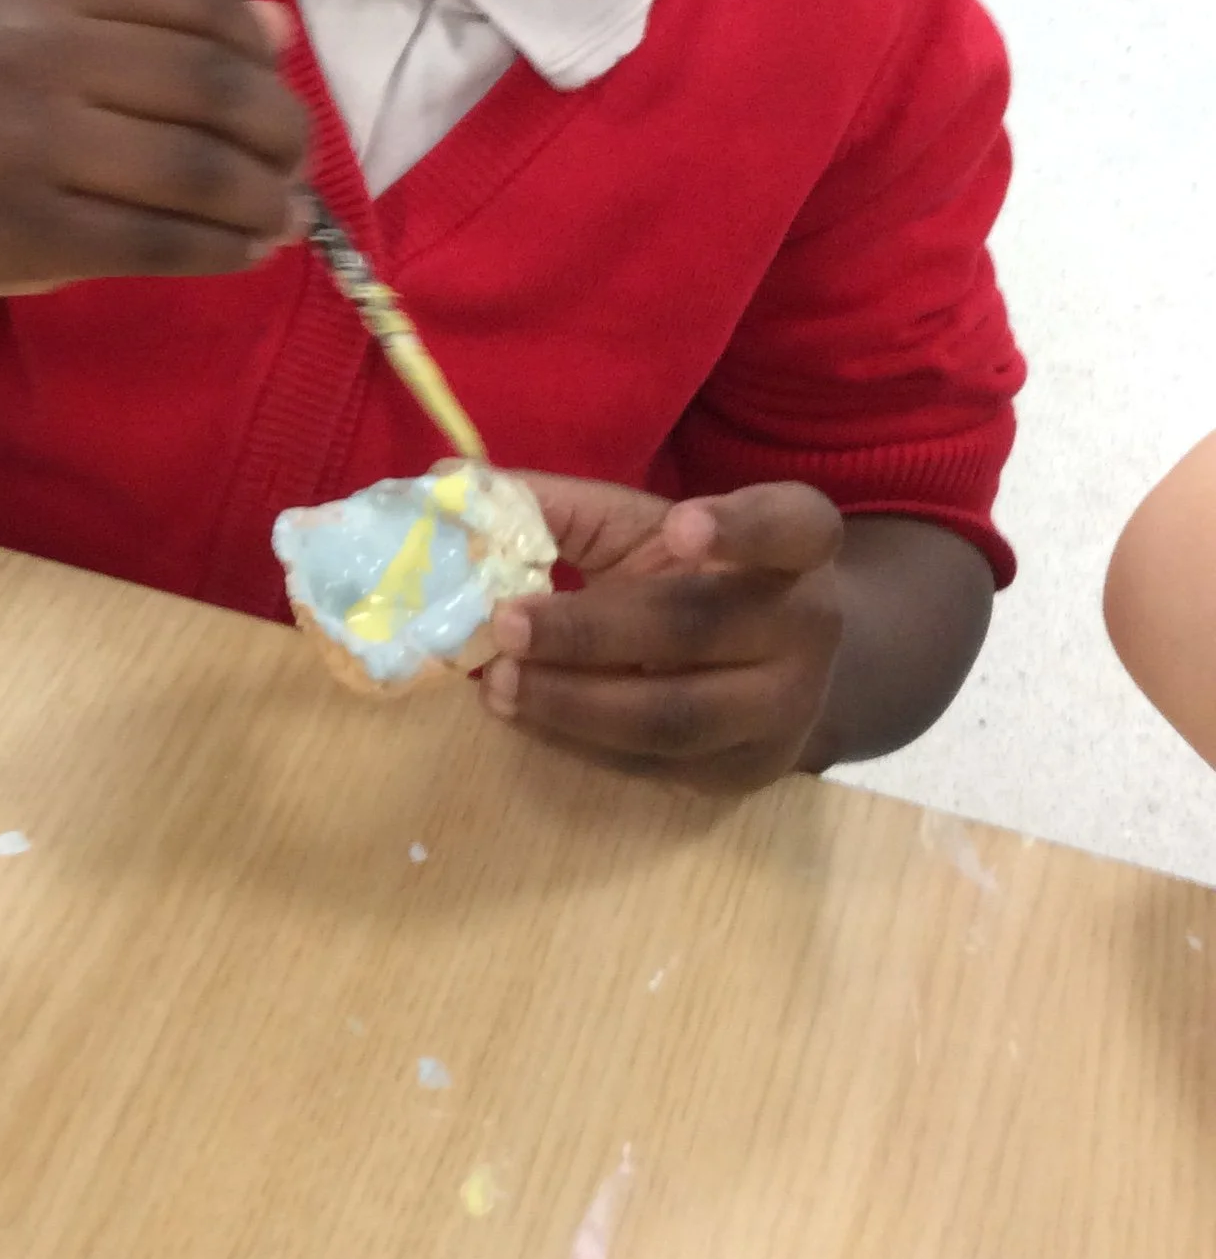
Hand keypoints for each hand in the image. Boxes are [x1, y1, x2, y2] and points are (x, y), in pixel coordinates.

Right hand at [0, 0, 311, 300]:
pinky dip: (222, 250)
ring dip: (265, 198)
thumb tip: (279, 33)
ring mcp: (30, 142)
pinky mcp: (28, 230)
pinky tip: (246, 252)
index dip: (255, 43)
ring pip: (194, 167)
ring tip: (286, 214)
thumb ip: (152, 20)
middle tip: (296, 161)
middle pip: (209, 83)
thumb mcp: (40, 24)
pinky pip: (157, 241)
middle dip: (279, 129)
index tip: (274, 80)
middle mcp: (39, 51)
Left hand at [479, 479, 845, 793]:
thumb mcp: (639, 525)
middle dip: (594, 631)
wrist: (768, 666)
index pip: (790, 526)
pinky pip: (651, 765)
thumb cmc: (687, 574)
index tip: (680, 526)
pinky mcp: (741, 773)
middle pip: (702, 629)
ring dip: (572, 703)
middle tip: (507, 623)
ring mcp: (783, 711)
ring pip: (673, 717)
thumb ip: (560, 507)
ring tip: (498, 679)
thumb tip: (450, 485)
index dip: (741, 527)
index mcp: (797, 543)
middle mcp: (808, 626)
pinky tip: (521, 711)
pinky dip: (575, 741)